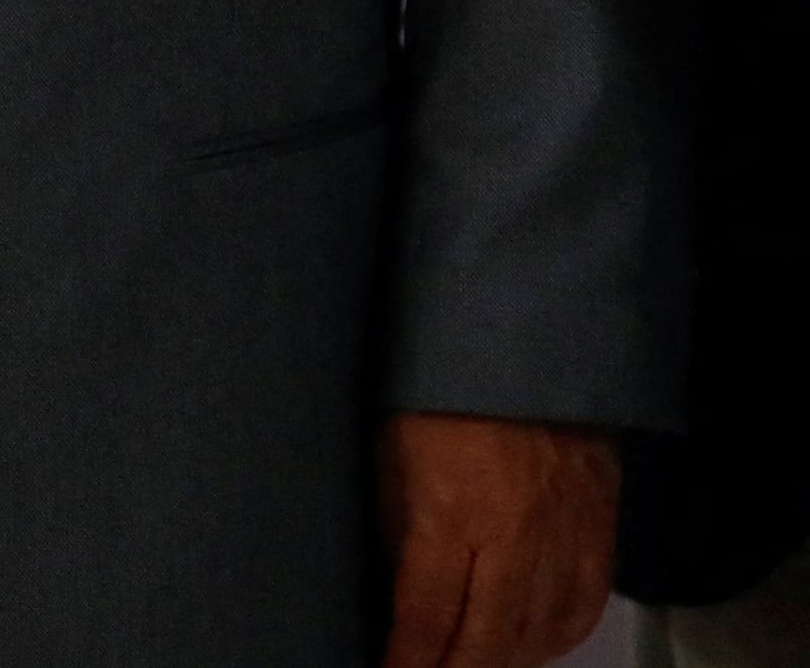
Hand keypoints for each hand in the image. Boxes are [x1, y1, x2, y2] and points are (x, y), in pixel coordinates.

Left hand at [379, 412, 618, 667]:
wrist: (530, 352)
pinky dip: (556, 638)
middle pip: (488, 641)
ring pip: (539, 634)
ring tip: (470, 665)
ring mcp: (564, 540)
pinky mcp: (599, 533)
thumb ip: (395, 524)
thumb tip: (389, 583)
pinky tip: (530, 647)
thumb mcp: (392, 454)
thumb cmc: (440, 396)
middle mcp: (514, 540)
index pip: (428, 615)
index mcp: (452, 515)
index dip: (407, 659)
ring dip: (503, 661)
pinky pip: (583, 607)